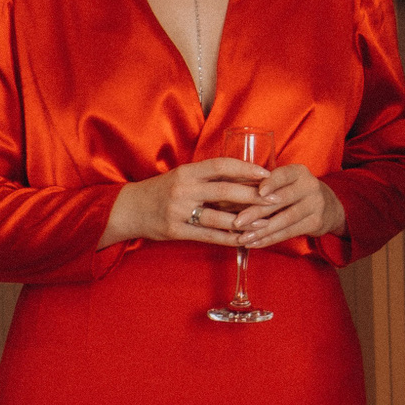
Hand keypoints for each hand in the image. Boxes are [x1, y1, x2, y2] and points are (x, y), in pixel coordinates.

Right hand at [101, 157, 269, 248]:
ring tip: (266, 223)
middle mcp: (184, 189)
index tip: (267, 174)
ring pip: (219, 217)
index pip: (222, 166)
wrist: (129, 209)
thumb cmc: (162, 190)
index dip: (246, 169)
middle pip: (225, 191)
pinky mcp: (176, 231)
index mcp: (187, 172)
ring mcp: (179, 211)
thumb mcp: (183, 176)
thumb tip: (245, 178)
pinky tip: (244, 239)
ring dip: (245, 221)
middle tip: (275, 199)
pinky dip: (228, 238)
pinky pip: (208, 236)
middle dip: (254, 196)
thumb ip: (208, 177)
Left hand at [234, 164, 346, 249]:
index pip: (283, 175)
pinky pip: (290, 232)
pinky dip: (270, 239)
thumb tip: (227, 199)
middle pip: (281, 199)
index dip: (271, 183)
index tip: (258, 192)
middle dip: (257, 211)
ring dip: (262, 230)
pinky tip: (255, 243)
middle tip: (237, 221)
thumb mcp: (284, 183)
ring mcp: (316, 204)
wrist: (327, 206)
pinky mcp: (316, 222)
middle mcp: (310, 185)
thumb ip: (262, 188)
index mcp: (299, 172)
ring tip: (243, 237)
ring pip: (285, 219)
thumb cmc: (294, 193)